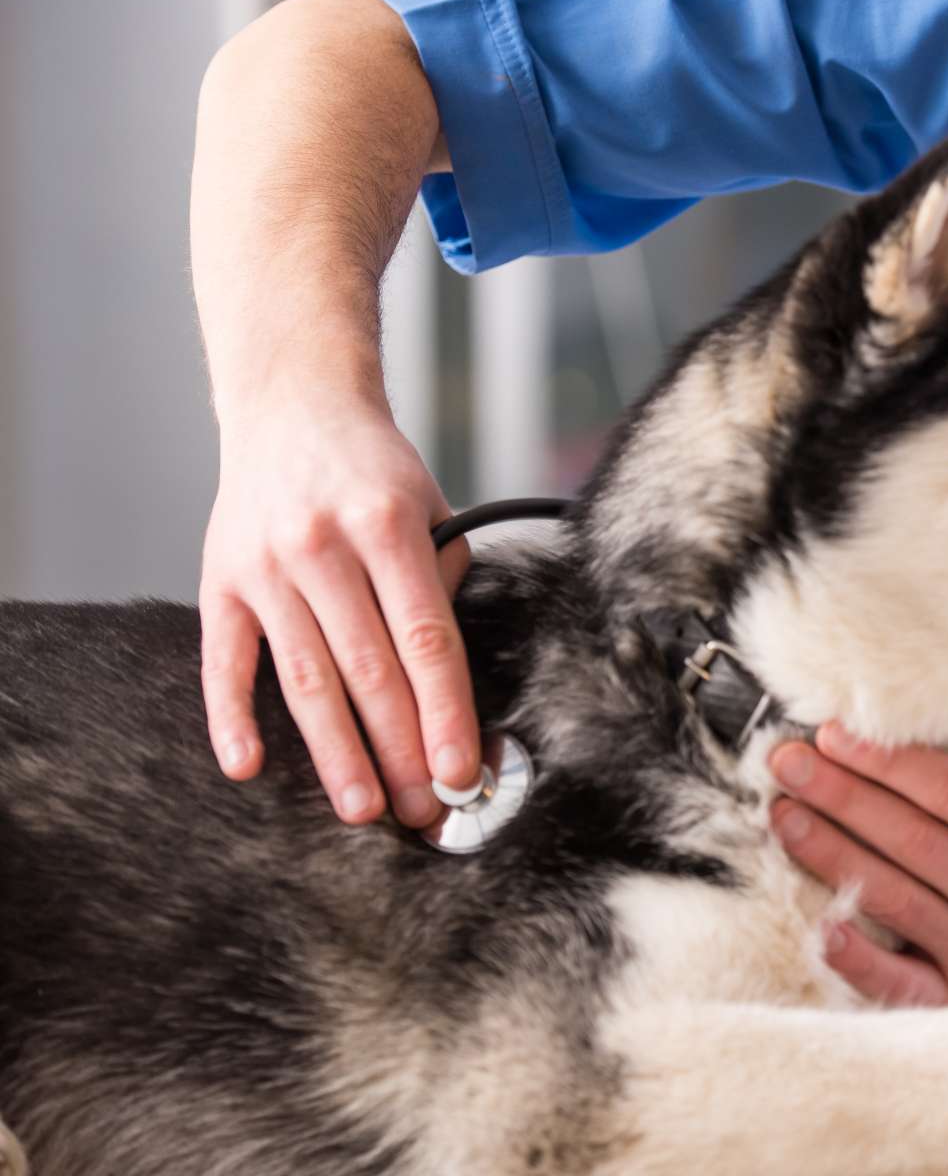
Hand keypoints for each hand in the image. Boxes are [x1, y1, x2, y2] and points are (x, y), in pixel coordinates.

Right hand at [199, 390, 478, 826]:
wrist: (293, 406)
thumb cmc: (374, 470)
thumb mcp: (431, 505)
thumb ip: (443, 582)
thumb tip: (452, 679)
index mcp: (388, 526)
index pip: (426, 640)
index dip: (445, 713)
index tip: (461, 770)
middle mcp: (323, 547)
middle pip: (368, 670)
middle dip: (399, 750)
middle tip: (422, 810)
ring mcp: (265, 566)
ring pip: (303, 678)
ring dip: (334, 752)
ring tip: (363, 807)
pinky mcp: (218, 580)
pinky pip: (224, 661)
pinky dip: (231, 718)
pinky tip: (249, 767)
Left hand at [768, 723, 947, 1005]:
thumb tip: (896, 709)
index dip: (887, 762)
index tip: (833, 733)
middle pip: (913, 840)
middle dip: (841, 797)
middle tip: (787, 763)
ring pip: (894, 898)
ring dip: (829, 854)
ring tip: (783, 815)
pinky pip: (898, 982)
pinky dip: (856, 958)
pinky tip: (817, 926)